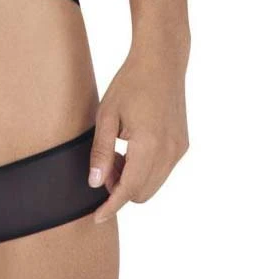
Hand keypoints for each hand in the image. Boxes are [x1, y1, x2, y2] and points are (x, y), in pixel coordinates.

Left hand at [89, 38, 188, 223]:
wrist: (161, 62)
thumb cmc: (130, 83)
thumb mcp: (106, 115)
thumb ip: (101, 151)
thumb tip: (95, 183)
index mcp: (149, 146)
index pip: (128, 190)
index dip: (111, 206)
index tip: (96, 217)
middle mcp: (170, 153)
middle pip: (142, 193)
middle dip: (120, 189)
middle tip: (104, 164)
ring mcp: (179, 150)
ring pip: (153, 184)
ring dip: (132, 179)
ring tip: (116, 152)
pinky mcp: (183, 145)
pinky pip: (162, 170)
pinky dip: (145, 169)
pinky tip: (131, 147)